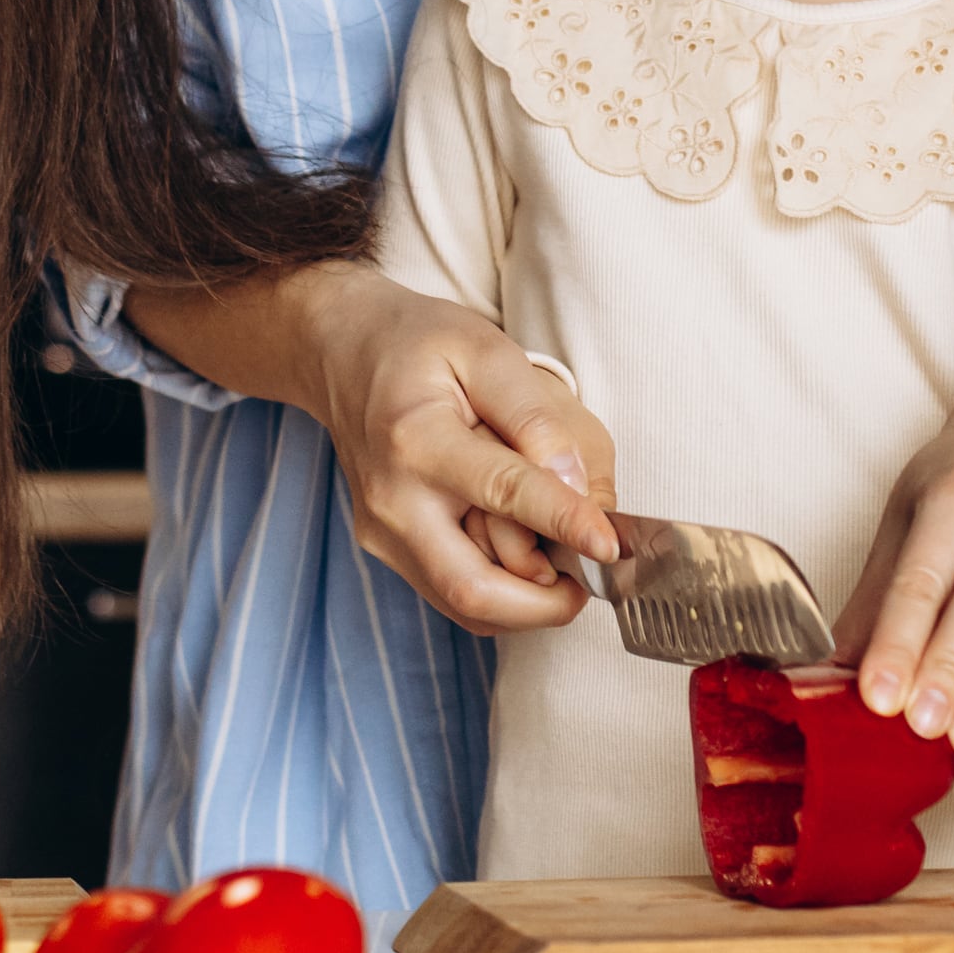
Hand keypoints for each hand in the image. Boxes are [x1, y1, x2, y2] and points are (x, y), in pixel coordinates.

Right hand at [290, 269, 618, 631]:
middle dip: (541, 606)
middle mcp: (392, 499)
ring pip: (462, 604)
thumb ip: (535, 418)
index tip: (609, 545)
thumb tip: (574, 487)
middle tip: (591, 583)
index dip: (564, 523)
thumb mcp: (487, 350)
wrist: (344, 355)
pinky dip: (499, 595)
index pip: (503, 494)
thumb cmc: (420, 346)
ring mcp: (383, 532)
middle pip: (471, 588)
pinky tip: (529, 568)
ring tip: (568, 573)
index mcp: (416, 439)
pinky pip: (449, 593)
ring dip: (524, 605)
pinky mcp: (385, 549)